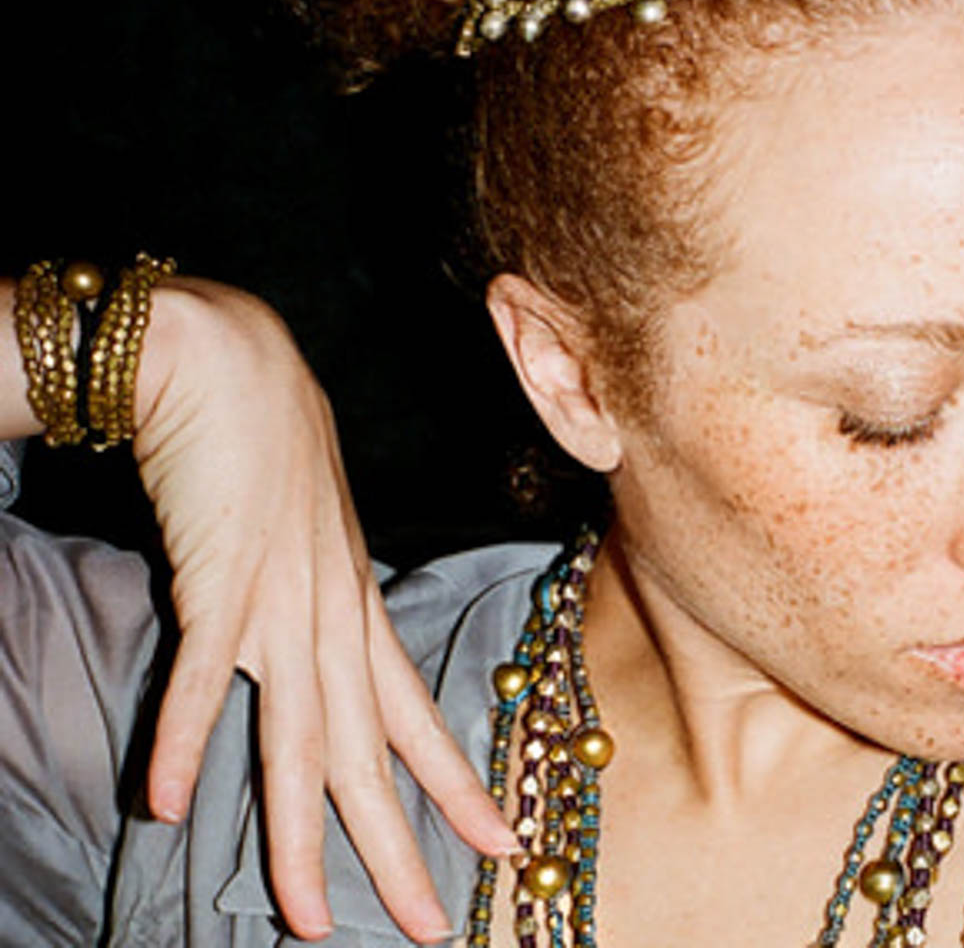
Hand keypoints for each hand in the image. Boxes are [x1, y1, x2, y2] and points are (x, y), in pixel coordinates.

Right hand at [130, 279, 516, 940]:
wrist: (234, 363)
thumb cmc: (270, 449)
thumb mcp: (312, 538)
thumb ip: (316, 600)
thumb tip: (319, 650)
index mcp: (358, 607)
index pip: (417, 717)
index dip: (459, 786)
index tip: (503, 845)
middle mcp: (334, 616)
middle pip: (370, 755)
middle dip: (399, 850)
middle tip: (428, 931)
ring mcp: (283, 602)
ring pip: (301, 739)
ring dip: (299, 835)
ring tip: (304, 920)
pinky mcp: (223, 576)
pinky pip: (206, 671)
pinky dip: (189, 735)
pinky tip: (170, 802)